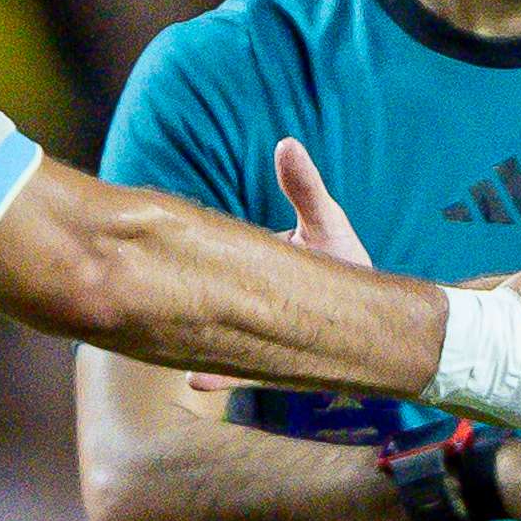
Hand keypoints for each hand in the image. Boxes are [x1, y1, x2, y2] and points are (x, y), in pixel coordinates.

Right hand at [182, 140, 379, 401]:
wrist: (378, 326)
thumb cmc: (348, 265)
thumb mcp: (326, 223)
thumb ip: (305, 190)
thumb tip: (286, 143)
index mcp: (249, 267)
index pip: (209, 254)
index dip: (185, 248)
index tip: (160, 239)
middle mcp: (244, 303)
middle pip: (202, 298)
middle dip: (175, 297)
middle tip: (143, 290)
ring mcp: (254, 335)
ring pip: (213, 339)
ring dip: (190, 341)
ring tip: (161, 341)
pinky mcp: (272, 365)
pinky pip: (241, 374)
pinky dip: (219, 377)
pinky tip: (197, 377)